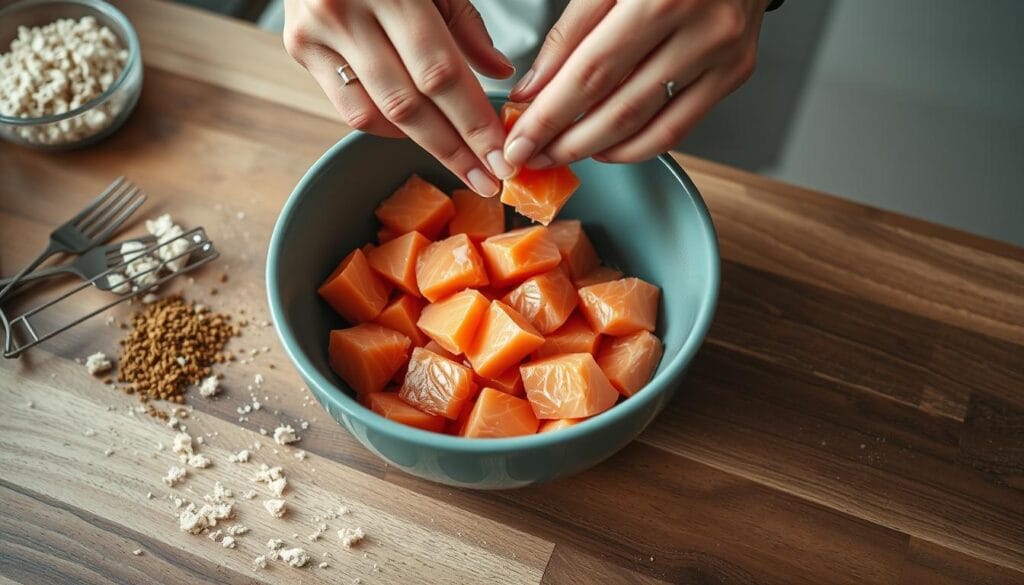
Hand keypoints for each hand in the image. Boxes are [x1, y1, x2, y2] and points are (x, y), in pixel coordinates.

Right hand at [283, 0, 516, 195]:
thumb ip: (464, 22)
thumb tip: (499, 73)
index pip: (440, 73)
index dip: (473, 123)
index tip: (502, 158)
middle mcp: (345, 12)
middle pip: (408, 104)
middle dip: (454, 149)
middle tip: (488, 180)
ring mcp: (315, 34)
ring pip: (375, 115)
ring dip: (422, 144)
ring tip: (461, 161)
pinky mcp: (298, 48)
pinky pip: (350, 107)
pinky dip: (388, 125)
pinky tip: (417, 129)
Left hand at [504, 0, 768, 166]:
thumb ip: (570, 32)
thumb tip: (534, 90)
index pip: (590, 72)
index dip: (549, 115)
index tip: (518, 141)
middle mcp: (699, 26)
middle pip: (618, 106)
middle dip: (565, 141)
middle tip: (530, 156)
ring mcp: (722, 53)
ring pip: (646, 124)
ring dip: (594, 148)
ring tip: (559, 154)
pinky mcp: (735, 71)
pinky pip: (678, 128)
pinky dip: (635, 147)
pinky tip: (605, 148)